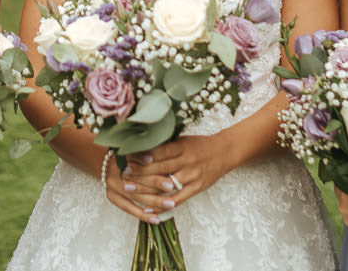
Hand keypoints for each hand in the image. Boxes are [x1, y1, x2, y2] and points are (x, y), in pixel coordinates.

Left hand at [105, 135, 229, 222]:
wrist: (225, 152)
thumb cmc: (199, 144)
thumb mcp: (183, 139)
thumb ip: (166, 143)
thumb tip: (140, 143)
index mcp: (182, 146)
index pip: (160, 151)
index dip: (144, 155)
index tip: (128, 157)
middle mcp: (187, 161)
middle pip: (161, 167)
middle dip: (140, 171)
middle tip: (123, 174)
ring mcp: (192, 175)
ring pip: (167, 184)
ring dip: (147, 188)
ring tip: (130, 190)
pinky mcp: (197, 188)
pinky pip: (178, 199)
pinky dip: (162, 205)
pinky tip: (149, 210)